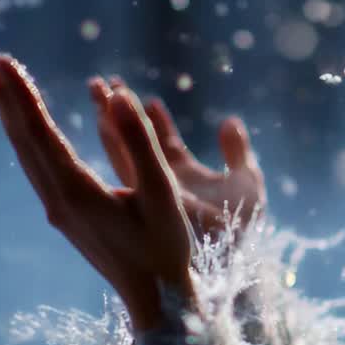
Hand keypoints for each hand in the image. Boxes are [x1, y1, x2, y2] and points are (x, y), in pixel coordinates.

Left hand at [0, 50, 195, 333]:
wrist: (156, 300)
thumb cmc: (166, 249)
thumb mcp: (163, 193)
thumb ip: (141, 143)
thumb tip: (117, 95)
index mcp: (77, 193)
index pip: (40, 133)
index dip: (21, 93)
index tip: (2, 59)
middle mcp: (57, 200)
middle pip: (22, 138)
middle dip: (3, 95)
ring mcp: (57, 209)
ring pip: (25, 152)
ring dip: (10, 112)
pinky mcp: (65, 213)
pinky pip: (36, 164)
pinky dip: (25, 134)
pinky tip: (23, 121)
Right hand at [87, 75, 266, 241]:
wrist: (231, 261)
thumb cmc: (240, 227)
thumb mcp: (246, 182)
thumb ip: (236, 151)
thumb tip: (229, 120)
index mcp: (183, 175)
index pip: (163, 140)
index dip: (153, 117)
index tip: (144, 95)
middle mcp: (161, 181)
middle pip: (136, 139)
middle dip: (119, 111)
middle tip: (101, 82)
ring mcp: (150, 190)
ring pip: (124, 147)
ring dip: (111, 118)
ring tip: (98, 89)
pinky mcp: (143, 196)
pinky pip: (124, 163)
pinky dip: (116, 139)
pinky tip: (107, 117)